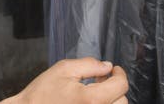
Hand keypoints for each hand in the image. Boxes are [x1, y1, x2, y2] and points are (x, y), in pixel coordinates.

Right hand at [2, 57, 128, 103]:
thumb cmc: (41, 95)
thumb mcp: (63, 69)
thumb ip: (89, 64)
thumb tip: (107, 66)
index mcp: (91, 100)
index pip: (121, 86)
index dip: (120, 74)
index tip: (114, 70)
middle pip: (122, 101)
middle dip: (115, 87)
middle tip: (102, 79)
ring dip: (111, 100)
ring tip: (95, 92)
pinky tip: (91, 102)